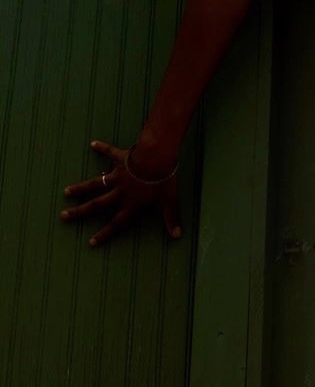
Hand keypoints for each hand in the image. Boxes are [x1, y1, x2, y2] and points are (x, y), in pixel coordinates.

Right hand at [61, 140, 180, 247]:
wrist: (156, 159)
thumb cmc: (163, 181)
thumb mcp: (169, 201)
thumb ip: (170, 218)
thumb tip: (177, 236)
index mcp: (131, 204)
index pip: (116, 223)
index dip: (105, 233)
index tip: (91, 242)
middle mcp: (120, 192)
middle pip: (97, 204)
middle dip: (80, 211)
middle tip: (64, 215)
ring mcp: (118, 175)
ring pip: (95, 183)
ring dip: (81, 187)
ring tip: (66, 191)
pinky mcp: (121, 159)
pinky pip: (110, 153)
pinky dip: (102, 148)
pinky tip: (93, 144)